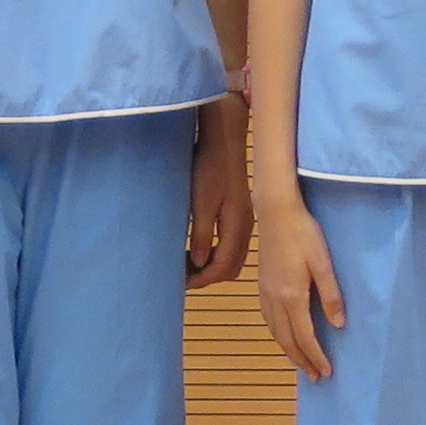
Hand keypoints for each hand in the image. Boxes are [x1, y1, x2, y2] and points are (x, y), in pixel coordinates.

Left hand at [187, 99, 252, 289]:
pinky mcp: (240, 215)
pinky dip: (217, 255)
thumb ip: (202, 234)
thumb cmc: (210, 168)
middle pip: (231, 268)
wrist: (224, 141)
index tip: (180, 283)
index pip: (223, 266)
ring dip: (212, 267)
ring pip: (232, 258)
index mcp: (237, 226)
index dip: (202, 280)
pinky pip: (232, 246)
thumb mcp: (201, 202)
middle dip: (208, 277)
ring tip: (187, 265)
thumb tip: (200, 264)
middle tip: (182, 276)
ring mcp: (245, 221)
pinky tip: (200, 249)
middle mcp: (246, 228)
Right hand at [256, 193, 346, 380]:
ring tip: (301, 363)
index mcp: (292, 296)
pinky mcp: (262, 286)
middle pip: (287, 341)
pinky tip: (284, 335)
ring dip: (288, 351)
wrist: (275, 212)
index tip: (326, 372)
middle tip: (314, 377)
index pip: (305, 337)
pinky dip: (278, 335)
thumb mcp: (324, 262)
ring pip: (275, 332)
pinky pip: (268, 320)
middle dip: (301, 361)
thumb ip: (331, 294)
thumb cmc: (304, 233)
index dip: (316, 357)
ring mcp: (265, 293)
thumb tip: (338, 324)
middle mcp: (275, 300)